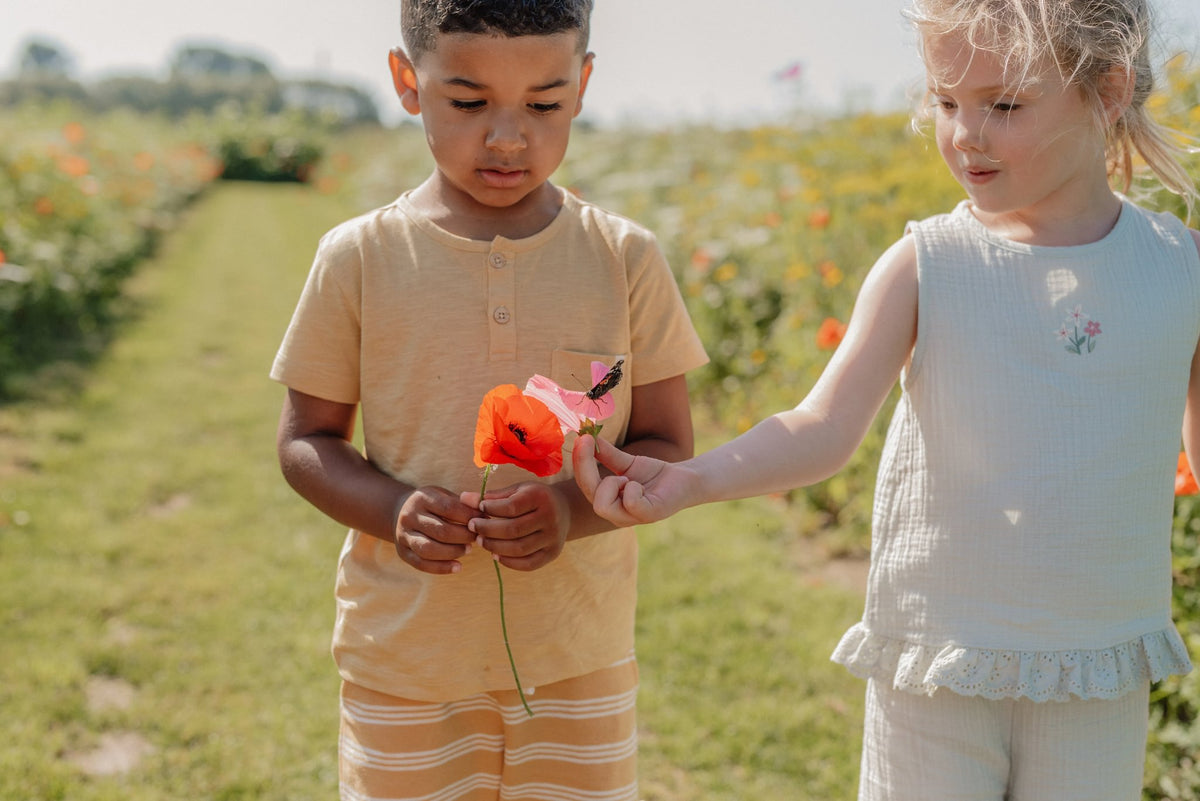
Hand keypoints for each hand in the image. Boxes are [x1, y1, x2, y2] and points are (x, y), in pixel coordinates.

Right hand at [394, 486, 476, 574]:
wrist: (400, 511)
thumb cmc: (431, 504)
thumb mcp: (444, 495)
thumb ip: (463, 503)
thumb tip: (486, 513)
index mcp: (421, 498)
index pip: (448, 508)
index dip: (469, 516)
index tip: (484, 520)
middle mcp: (409, 516)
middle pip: (440, 531)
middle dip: (464, 536)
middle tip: (478, 538)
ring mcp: (404, 535)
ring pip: (429, 549)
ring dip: (453, 552)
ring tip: (468, 550)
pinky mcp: (403, 552)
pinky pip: (422, 564)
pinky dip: (441, 568)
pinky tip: (458, 566)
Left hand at [462, 482, 570, 570]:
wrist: (564, 511)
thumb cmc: (533, 498)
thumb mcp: (516, 490)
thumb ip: (492, 496)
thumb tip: (463, 498)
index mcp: (541, 497)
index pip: (511, 507)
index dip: (491, 509)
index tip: (478, 509)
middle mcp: (550, 518)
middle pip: (514, 530)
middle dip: (488, 530)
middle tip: (473, 528)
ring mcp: (553, 538)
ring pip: (519, 549)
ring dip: (495, 547)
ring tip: (481, 541)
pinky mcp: (552, 554)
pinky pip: (528, 564)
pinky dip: (508, 562)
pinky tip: (495, 554)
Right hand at [572, 434, 691, 525]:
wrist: (683, 479)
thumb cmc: (653, 474)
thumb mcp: (626, 463)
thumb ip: (606, 454)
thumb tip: (585, 437)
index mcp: (608, 502)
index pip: (584, 485)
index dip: (580, 462)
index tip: (582, 437)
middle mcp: (616, 515)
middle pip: (589, 495)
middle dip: (589, 468)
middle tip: (602, 452)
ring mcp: (631, 518)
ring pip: (602, 505)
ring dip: (613, 484)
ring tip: (628, 479)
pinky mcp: (649, 515)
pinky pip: (630, 502)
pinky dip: (632, 489)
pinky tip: (641, 486)